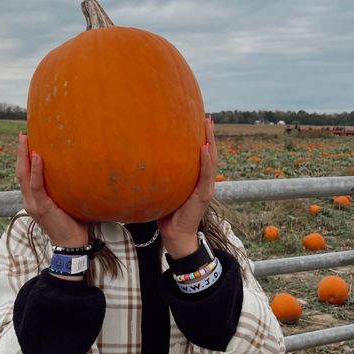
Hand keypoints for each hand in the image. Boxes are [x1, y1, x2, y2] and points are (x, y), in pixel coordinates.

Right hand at [16, 133, 88, 247]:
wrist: (71, 244)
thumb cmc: (72, 223)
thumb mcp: (65, 202)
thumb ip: (64, 188)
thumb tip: (77, 170)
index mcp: (33, 199)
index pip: (24, 176)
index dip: (23, 159)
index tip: (26, 142)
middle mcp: (29, 200)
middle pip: (20, 172)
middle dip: (20, 152)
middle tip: (22, 135)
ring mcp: (33, 204)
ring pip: (24, 176)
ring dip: (24, 156)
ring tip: (26, 139)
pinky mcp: (42, 207)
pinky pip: (36, 185)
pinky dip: (36, 170)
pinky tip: (37, 156)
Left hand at [158, 116, 217, 257]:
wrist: (175, 235)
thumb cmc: (167, 214)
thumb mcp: (165, 191)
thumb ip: (163, 178)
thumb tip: (142, 161)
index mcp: (197, 180)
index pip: (202, 156)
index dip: (203, 139)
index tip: (200, 122)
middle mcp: (204, 182)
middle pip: (210, 154)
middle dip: (209, 135)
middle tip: (207, 117)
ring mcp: (206, 188)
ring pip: (211, 161)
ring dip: (210, 142)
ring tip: (208, 125)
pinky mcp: (203, 196)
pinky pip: (205, 175)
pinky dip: (206, 161)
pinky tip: (204, 147)